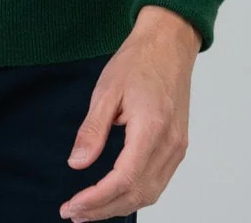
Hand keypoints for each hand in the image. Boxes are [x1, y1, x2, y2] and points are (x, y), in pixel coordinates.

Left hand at [59, 6, 200, 220]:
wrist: (168, 44)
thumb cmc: (138, 61)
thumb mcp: (106, 90)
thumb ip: (92, 130)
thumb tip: (77, 164)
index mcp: (152, 127)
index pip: (124, 179)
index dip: (97, 199)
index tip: (72, 206)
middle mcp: (170, 144)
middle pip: (137, 194)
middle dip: (103, 209)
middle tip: (74, 212)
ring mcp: (178, 147)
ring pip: (150, 194)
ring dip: (119, 207)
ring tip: (89, 209)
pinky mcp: (178, 146)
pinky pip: (158, 183)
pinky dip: (135, 195)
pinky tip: (114, 195)